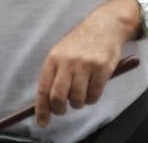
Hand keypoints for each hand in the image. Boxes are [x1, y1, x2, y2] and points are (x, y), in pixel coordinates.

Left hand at [34, 8, 129, 126]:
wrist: (105, 24)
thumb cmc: (81, 42)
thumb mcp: (61, 52)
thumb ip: (54, 74)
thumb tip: (46, 102)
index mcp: (54, 58)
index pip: (44, 89)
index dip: (42, 109)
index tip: (43, 122)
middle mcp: (68, 61)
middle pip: (59, 97)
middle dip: (60, 109)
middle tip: (63, 109)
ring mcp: (86, 64)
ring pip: (78, 98)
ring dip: (79, 103)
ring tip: (81, 94)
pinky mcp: (103, 67)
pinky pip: (94, 94)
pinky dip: (92, 98)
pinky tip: (93, 89)